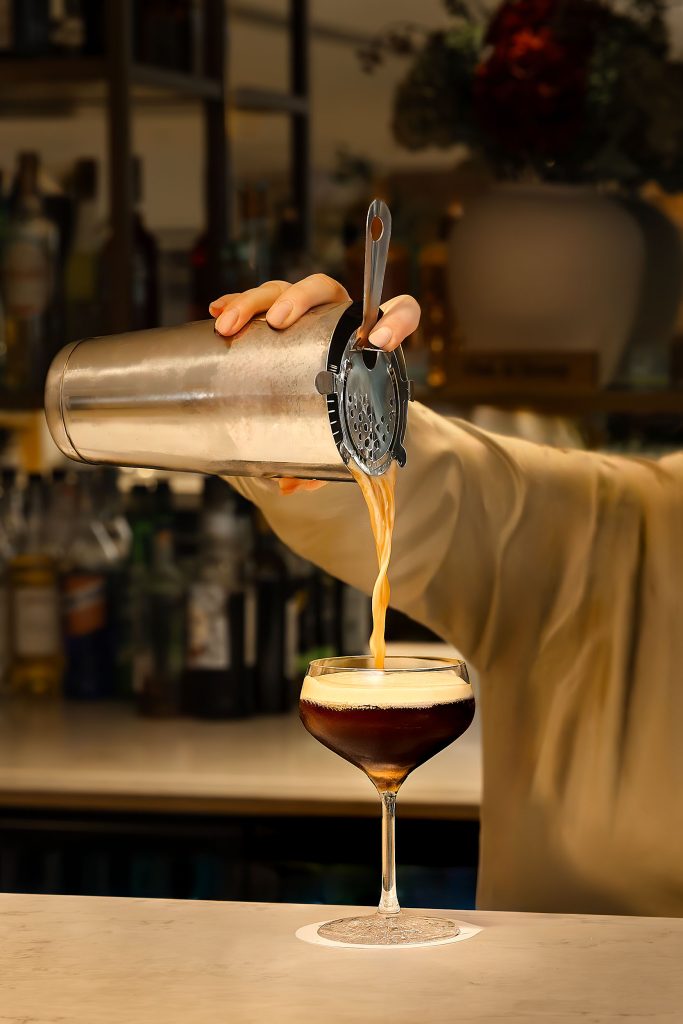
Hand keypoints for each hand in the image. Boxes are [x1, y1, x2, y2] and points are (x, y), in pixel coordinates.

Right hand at [210, 274, 420, 492]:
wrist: (331, 403)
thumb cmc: (340, 415)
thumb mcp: (340, 436)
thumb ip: (324, 462)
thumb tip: (289, 484)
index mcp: (370, 340)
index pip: (401, 312)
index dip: (397, 320)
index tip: (379, 343)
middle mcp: (339, 317)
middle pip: (322, 289)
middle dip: (298, 298)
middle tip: (278, 322)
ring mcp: (306, 313)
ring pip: (282, 290)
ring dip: (254, 302)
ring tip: (229, 325)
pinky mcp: (277, 314)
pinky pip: (257, 301)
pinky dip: (236, 301)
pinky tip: (218, 310)